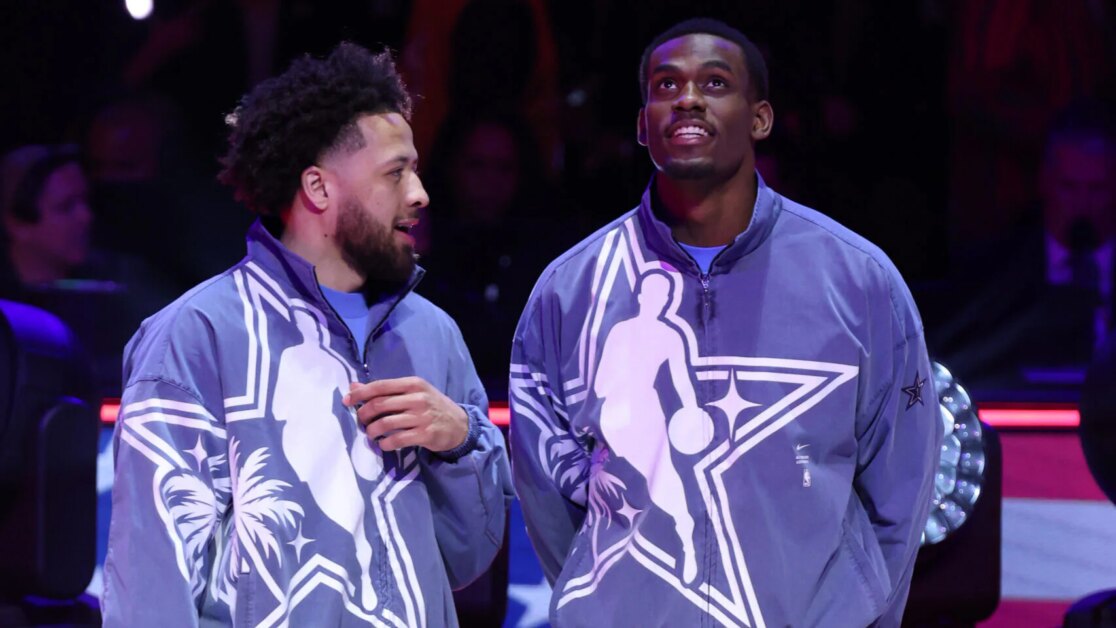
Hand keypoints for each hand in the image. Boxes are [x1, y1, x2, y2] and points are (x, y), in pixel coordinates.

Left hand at [342, 376, 468, 452]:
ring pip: (385, 423)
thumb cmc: (432, 406)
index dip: (360, 394)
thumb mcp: (413, 392)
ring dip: (372, 431)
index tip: (347, 401)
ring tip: (371, 434)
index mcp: (413, 384)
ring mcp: (422, 417)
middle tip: (361, 422)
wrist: (459, 425)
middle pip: (380, 405)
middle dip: (364, 414)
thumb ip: (386, 390)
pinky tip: (384, 445)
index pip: (380, 386)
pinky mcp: (424, 435)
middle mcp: (417, 398)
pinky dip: (385, 444)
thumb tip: (354, 386)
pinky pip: (396, 440)